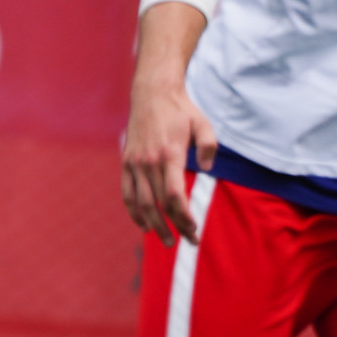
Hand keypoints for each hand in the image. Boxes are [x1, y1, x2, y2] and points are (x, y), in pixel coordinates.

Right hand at [121, 53, 216, 244]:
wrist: (151, 93)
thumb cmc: (181, 111)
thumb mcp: (203, 123)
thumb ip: (209, 146)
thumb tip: (207, 168)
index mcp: (169, 154)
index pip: (174, 194)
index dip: (183, 216)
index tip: (194, 229)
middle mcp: (149, 161)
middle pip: (161, 203)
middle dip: (176, 226)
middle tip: (190, 241)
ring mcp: (135, 163)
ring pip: (142, 203)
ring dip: (154, 226)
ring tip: (167, 242)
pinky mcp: (126, 162)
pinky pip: (127, 194)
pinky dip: (134, 212)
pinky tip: (144, 226)